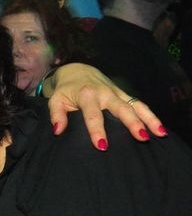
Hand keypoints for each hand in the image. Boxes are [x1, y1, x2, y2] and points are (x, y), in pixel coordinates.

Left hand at [46, 63, 165, 149]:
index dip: (97, 130)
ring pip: (136, 105)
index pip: (93, 115)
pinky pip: (139, 104)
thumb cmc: (65, 90)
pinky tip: (159, 129)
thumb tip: (58, 131)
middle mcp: (105, 93)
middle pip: (121, 109)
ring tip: (159, 134)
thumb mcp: (55, 100)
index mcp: (87, 95)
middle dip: (132, 123)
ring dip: (148, 119)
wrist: (76, 70)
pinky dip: (150, 115)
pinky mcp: (124, 94)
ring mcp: (117, 93)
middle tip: (141, 137)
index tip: (102, 145)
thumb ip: (56, 115)